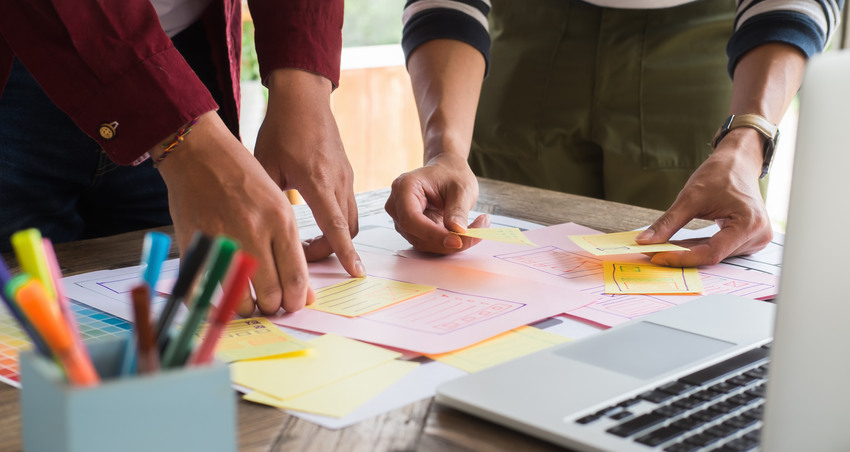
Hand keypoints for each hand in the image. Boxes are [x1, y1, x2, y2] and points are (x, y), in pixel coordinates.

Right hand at [155, 112, 314, 315]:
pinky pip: (204, 290)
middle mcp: (254, 231)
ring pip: (240, 298)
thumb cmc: (242, 177)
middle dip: (274, 307)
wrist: (199, 152)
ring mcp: (223, 239)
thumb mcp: (277, 204)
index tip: (294, 304)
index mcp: (280, 220)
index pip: (295, 277)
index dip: (297, 299)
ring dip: (246, 308)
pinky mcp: (195, 243)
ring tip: (248, 303)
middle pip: (271, 293)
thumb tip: (302, 291)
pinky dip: (212, 302)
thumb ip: (290, 248)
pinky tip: (219, 301)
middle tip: (271, 305)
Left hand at [253, 69, 363, 276]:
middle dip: (330, 250)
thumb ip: (267, 199)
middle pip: (347, 230)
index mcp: (317, 181)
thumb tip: (259, 232)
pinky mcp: (347, 173)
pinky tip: (315, 218)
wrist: (304, 97)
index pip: (337, 226)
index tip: (355, 272)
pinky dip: (337, 220)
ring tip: (307, 241)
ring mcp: (347, 177)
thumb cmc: (281, 128)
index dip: (346, 252)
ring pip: (351, 219)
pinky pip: (348, 204)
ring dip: (335, 236)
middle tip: (302, 256)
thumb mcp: (265, 164)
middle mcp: (338, 181)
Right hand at [386, 152, 487, 252]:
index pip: (411, 219)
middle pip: (417, 235)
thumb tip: (458, 231)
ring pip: (424, 243)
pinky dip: (448, 242)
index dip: (433, 234)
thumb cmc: (451, 174)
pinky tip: (465, 231)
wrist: (446, 171)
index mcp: (404, 188)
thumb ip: (458, 209)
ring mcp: (402, 219)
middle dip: (447, 241)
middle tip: (478, 234)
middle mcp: (397, 206)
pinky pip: (429, 243)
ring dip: (450, 243)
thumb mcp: (461, 188)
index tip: (458, 240)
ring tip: (477, 227)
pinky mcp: (412, 230)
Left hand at [635, 130, 772, 266]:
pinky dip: (699, 248)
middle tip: (653, 253)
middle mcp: (758, 235)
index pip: (711, 253)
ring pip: (715, 255)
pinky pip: (719, 250)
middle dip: (682, 255)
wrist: (738, 163)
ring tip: (664, 247)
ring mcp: (756, 240)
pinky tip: (681, 245)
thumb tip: (645, 241)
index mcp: (749, 224)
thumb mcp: (690, 197)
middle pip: (713, 255)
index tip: (657, 257)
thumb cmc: (721, 173)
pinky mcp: (748, 240)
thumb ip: (667, 223)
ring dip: (689, 253)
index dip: (682, 257)